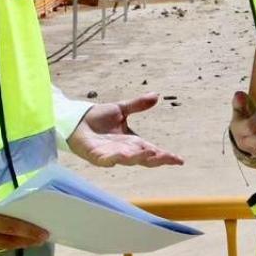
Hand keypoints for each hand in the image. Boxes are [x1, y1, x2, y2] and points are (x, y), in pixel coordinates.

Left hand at [69, 93, 183, 166]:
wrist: (76, 120)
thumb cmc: (97, 118)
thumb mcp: (121, 110)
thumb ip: (138, 105)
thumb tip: (156, 95)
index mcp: (132, 142)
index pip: (152, 150)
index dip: (165, 156)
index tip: (179, 160)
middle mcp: (124, 151)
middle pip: (144, 159)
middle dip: (157, 159)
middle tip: (169, 158)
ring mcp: (111, 155)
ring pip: (128, 160)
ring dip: (139, 157)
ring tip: (151, 152)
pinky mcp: (97, 156)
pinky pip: (108, 159)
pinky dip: (116, 158)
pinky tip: (124, 155)